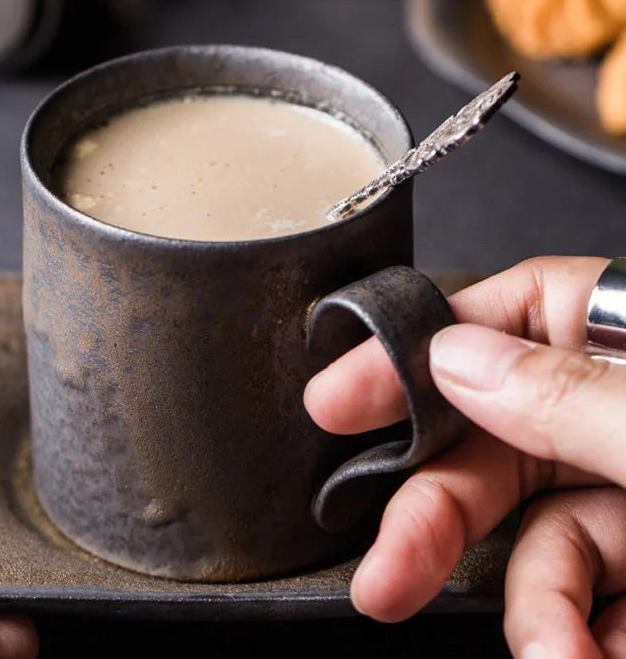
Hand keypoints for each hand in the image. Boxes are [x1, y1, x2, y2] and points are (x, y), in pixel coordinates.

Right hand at [305, 256, 625, 657]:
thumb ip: (571, 394)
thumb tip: (455, 358)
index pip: (508, 314)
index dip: (412, 350)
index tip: (341, 397)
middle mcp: (621, 407)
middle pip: (497, 439)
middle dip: (437, 514)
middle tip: (384, 572)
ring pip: (538, 532)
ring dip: (537, 608)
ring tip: (560, 656)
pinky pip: (584, 590)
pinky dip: (577, 634)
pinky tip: (597, 657)